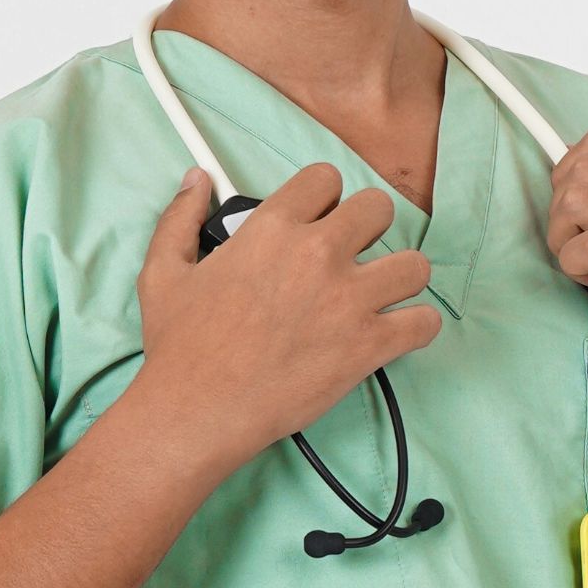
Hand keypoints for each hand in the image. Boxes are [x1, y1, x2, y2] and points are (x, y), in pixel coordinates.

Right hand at [133, 162, 442, 474]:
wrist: (198, 409)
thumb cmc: (180, 345)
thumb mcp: (163, 271)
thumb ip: (180, 217)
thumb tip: (197, 180)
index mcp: (273, 228)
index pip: (325, 178)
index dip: (323, 197)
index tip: (317, 219)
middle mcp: (318, 254)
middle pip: (379, 208)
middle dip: (368, 227)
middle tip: (350, 255)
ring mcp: (349, 299)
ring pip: (414, 264)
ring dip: (400, 277)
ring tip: (380, 293)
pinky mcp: (368, 345)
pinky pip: (424, 322)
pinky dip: (416, 327)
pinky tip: (394, 332)